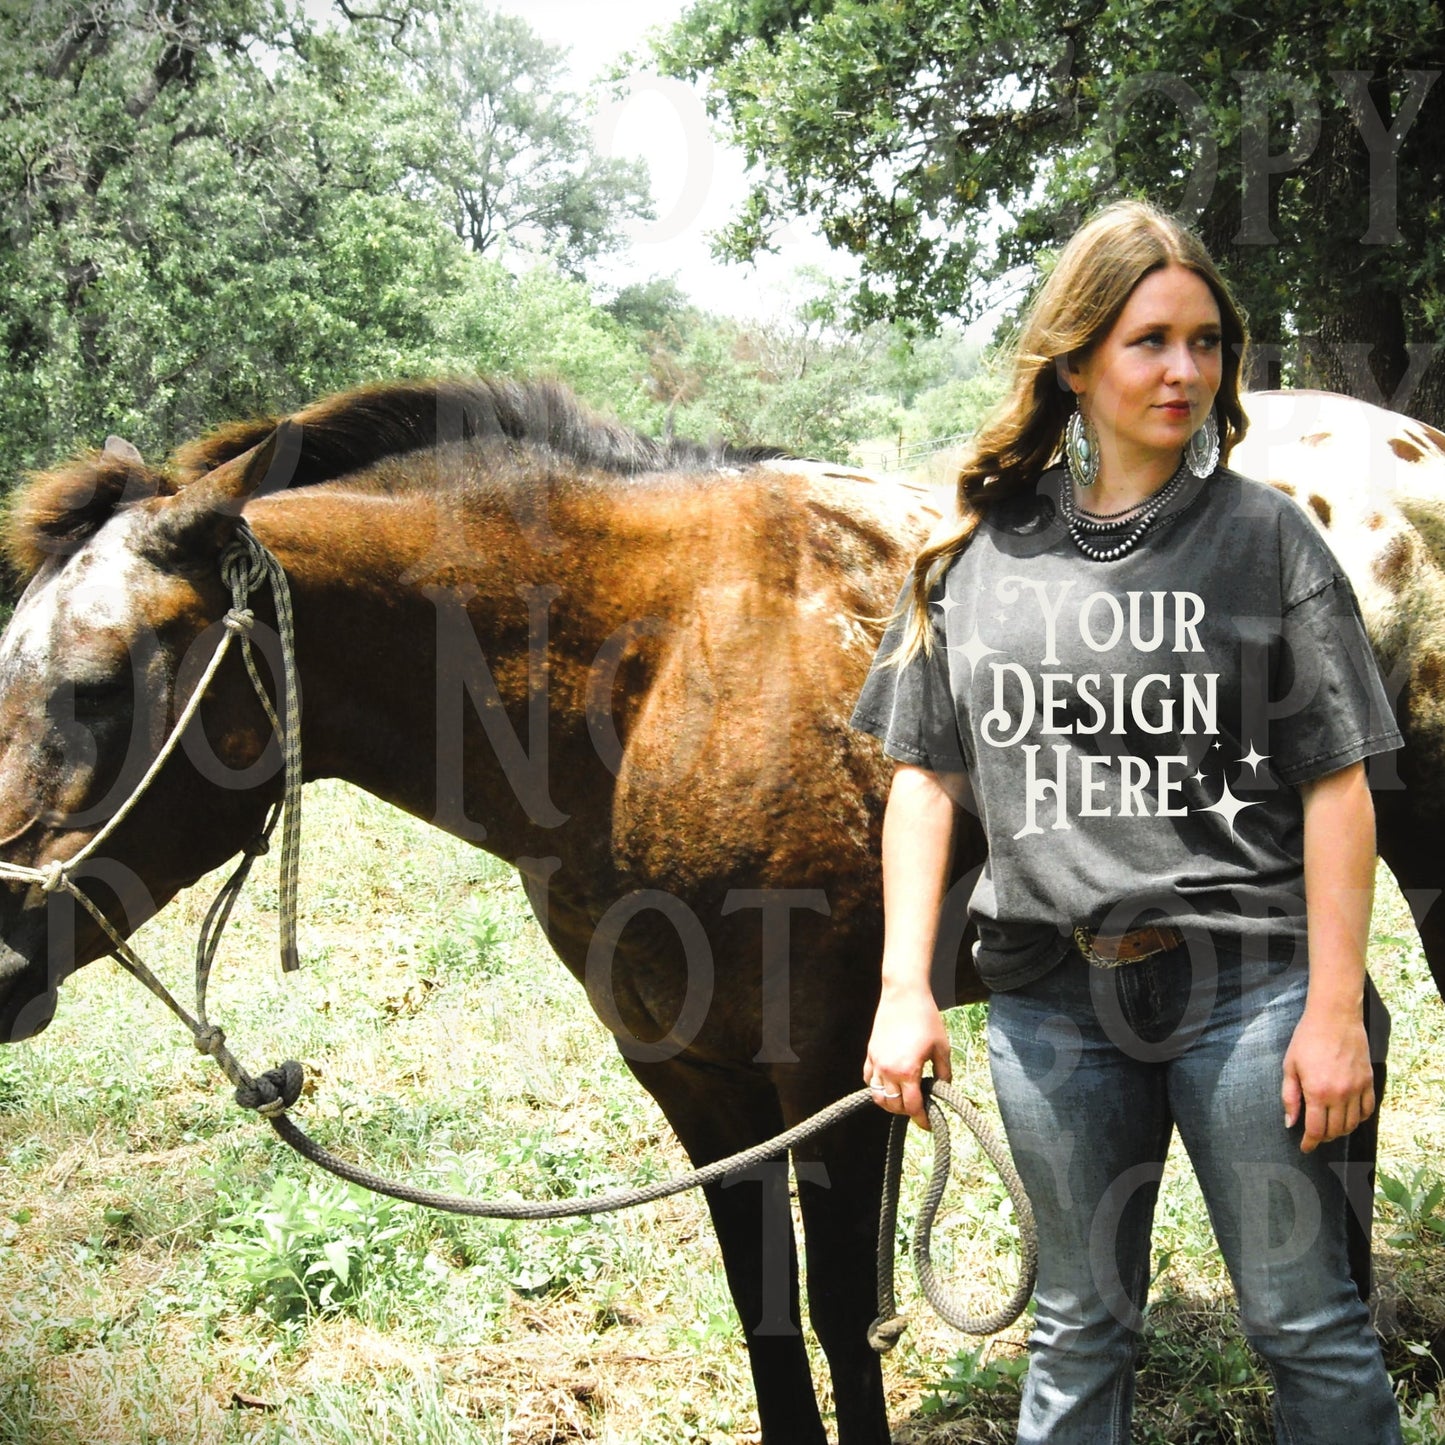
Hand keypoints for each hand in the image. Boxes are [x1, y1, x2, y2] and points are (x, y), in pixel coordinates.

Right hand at [863, 984, 951, 1129]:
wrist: (904, 994)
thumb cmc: (926, 1018)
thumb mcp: (942, 1048)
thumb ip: (944, 1073)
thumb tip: (944, 1090)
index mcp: (907, 1071)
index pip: (912, 1107)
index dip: (922, 1119)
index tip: (929, 1124)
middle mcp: (888, 1070)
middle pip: (894, 1106)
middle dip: (908, 1111)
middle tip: (920, 1107)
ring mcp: (876, 1062)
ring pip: (877, 1096)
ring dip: (890, 1102)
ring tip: (904, 1098)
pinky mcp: (870, 1053)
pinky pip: (868, 1079)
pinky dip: (877, 1086)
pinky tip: (889, 1083)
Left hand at [1281, 1008, 1373, 1153]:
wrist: (1334, 1018)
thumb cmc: (1307, 1039)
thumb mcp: (1290, 1066)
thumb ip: (1290, 1097)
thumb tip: (1291, 1122)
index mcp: (1317, 1092)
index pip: (1316, 1130)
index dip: (1310, 1143)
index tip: (1305, 1148)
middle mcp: (1340, 1095)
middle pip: (1335, 1131)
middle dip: (1324, 1138)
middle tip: (1315, 1136)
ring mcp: (1357, 1089)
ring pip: (1352, 1124)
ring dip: (1341, 1131)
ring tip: (1330, 1128)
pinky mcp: (1368, 1082)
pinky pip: (1368, 1110)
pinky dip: (1359, 1119)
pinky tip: (1349, 1117)